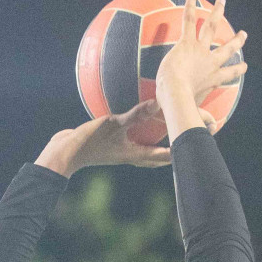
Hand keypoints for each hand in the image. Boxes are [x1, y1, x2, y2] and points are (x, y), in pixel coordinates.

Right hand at [35, 101, 174, 175]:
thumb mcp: (112, 124)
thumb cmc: (88, 141)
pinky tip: (140, 127)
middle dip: (174, 153)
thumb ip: (135, 114)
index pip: (164, 155)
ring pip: (148, 153)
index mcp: (134, 154)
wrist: (65, 154)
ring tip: (170, 139)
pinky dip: (143, 138)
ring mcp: (122, 153)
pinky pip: (134, 144)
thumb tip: (156, 103)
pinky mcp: (113, 148)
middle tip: (188, 144)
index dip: (180, 150)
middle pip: (159, 159)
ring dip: (160, 148)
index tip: (196, 144)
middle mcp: (131, 156)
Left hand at [155, 0, 246, 110]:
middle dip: (236, 41)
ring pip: (212, 28)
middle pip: (227, 49)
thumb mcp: (195, 114)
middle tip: (243, 35)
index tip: (243, 67)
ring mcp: (201, 51)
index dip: (237, 71)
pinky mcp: (187, 43)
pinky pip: (189, 21)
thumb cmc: (181, 106)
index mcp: (214, 80)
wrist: (175, 94)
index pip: (230, 75)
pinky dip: (191, 7)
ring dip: (218, 14)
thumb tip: (211, 131)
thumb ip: (202, 120)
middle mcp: (211, 62)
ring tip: (222, 2)